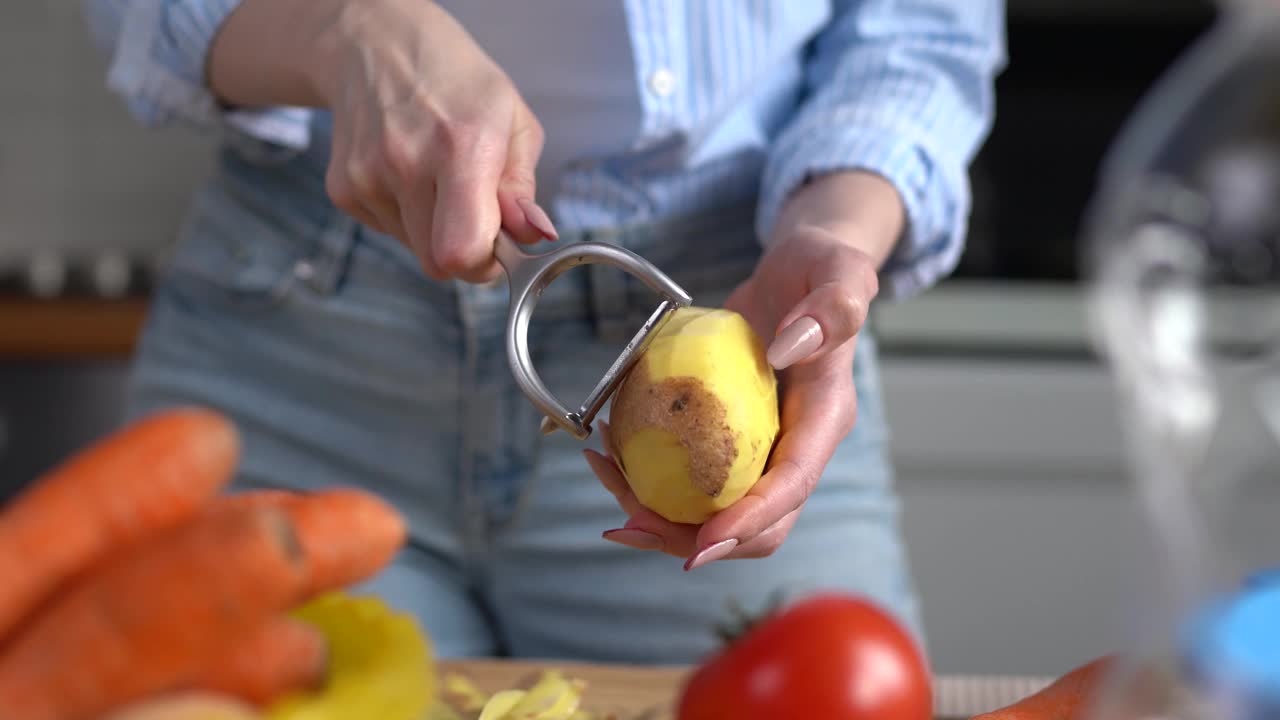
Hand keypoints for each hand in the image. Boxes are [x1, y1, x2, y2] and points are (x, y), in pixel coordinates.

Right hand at [209, 0, 557, 282]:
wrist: (377, 46)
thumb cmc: (457, 83)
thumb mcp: (514, 121)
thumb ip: (523, 189)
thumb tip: (535, 234)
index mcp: (461, 146)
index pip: (463, 252)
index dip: (486, 264)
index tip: (499, 246)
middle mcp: (406, 163)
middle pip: (438, 263)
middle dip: (465, 250)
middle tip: (475, 211)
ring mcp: (367, 177)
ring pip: (414, 250)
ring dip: (435, 230)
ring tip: (438, 177)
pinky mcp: (343, 188)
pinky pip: (388, 232)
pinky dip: (407, 216)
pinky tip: (410, 174)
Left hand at [587, 171, 904, 568]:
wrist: (801, 269)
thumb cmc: (821, 267)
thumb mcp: (839, 271)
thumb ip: (831, 308)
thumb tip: (788, 350)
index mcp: (826, 417)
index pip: (793, 484)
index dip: (750, 520)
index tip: (703, 543)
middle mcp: (798, 444)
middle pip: (758, 524)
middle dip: (696, 539)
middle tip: (628, 524)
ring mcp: (764, 446)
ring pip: (719, 510)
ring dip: (661, 515)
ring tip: (604, 478)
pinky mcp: (731, 438)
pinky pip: (694, 477)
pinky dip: (651, 479)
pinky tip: (608, 453)